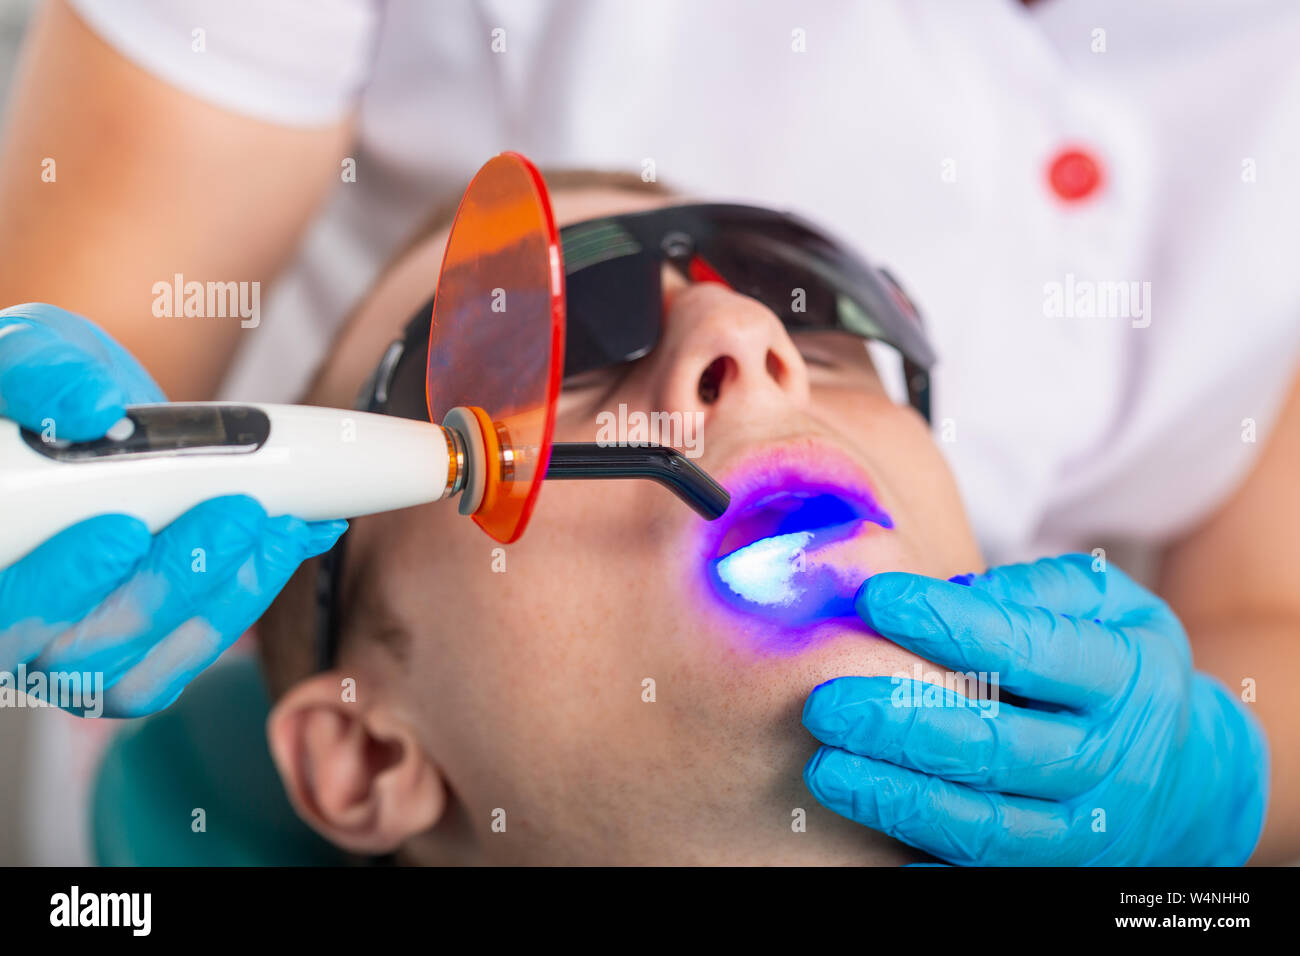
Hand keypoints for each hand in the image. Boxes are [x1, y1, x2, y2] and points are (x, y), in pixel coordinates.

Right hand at [0, 303, 344, 716]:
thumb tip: (93, 410)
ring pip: (142, 664)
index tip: (124, 530)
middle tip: (238, 513)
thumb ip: (37, 376)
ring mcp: (69, 647)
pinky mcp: (135, 642)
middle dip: (173, 583)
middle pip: (81, 651)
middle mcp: (8, 626)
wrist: (69, 409)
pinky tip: (290, 543)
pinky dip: (244, 599)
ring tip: (278, 526)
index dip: (57, 586)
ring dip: (224, 596)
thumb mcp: (20, 355)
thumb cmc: (23, 390)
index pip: (1, 610)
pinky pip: (184, 653)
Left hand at [801, 553, 1268, 864]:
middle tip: (827, 704)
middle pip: (998, 748)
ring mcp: (1083, 829)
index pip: (1031, 649)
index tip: (877, 597)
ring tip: (827, 770)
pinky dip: (929, 867)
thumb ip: (1045, 587)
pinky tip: (871, 845)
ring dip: (898, 800)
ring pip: (985, 824)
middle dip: (903, 725)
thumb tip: (963, 590)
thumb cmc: (1121, 667)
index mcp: (1123, 679)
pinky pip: (986, 875)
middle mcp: (1106, 760)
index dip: (949, 623)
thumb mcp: (1114, 608)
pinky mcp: (1055, 873)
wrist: (1189, 777)